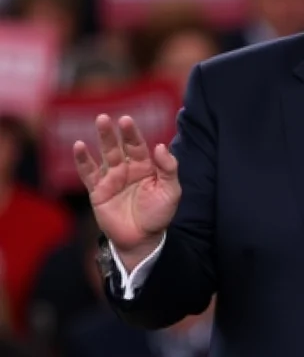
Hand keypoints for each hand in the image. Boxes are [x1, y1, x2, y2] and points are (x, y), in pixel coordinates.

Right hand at [73, 114, 180, 269]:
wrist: (142, 239)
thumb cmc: (159, 214)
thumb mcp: (171, 191)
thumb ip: (168, 168)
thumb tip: (161, 145)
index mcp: (146, 166)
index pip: (138, 145)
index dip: (132, 133)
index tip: (127, 120)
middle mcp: (128, 169)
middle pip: (120, 146)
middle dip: (114, 132)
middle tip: (106, 117)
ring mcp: (112, 179)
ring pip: (105, 155)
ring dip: (102, 139)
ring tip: (99, 122)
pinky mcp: (98, 191)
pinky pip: (89, 173)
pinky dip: (83, 161)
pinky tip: (79, 146)